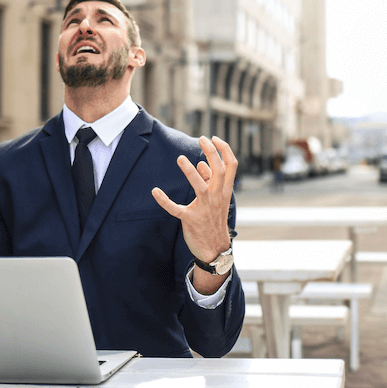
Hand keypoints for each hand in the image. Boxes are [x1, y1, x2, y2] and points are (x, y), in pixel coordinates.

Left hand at [152, 136, 236, 269]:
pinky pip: (176, 208)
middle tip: (201, 139)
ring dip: (189, 171)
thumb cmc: (214, 220)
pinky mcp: (190, 220)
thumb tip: (200, 164)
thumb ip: (210, 182)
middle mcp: (217, 198)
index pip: (231, 166)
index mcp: (225, 191)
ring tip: (180, 158)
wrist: (214, 249)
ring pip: (199, 186)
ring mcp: (204, 209)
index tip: (214, 138)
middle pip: (219, 170)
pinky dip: (164, 200)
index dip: (224, 150)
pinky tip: (155, 191)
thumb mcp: (217, 200)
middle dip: (211, 152)